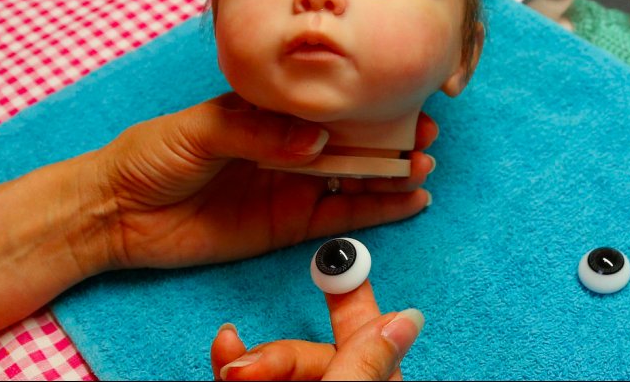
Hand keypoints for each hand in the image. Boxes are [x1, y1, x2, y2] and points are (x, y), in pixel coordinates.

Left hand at [88, 93, 436, 270]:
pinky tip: (408, 201)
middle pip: (347, 139)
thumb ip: (256, 132)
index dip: (361, 99)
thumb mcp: (201, 129)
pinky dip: (375, 210)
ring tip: (424, 166)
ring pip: (352, 177)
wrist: (119, 211)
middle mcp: (284, 146)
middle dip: (388, 135)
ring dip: (390, 173)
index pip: (323, 101)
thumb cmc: (152, 154)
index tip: (399, 95)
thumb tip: (314, 139)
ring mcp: (289, 185)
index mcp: (264, 112)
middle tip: (424, 133)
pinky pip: (338, 215)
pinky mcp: (286, 224)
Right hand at [210, 280, 423, 379]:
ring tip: (230, 368)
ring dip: (248, 360)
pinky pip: (252, 380)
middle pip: (311, 355)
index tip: (339, 259)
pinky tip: (223, 360)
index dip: (353, 299)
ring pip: (274, 368)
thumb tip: (406, 320)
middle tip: (249, 367)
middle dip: (275, 355)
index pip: (370, 342)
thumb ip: (363, 365)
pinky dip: (233, 367)